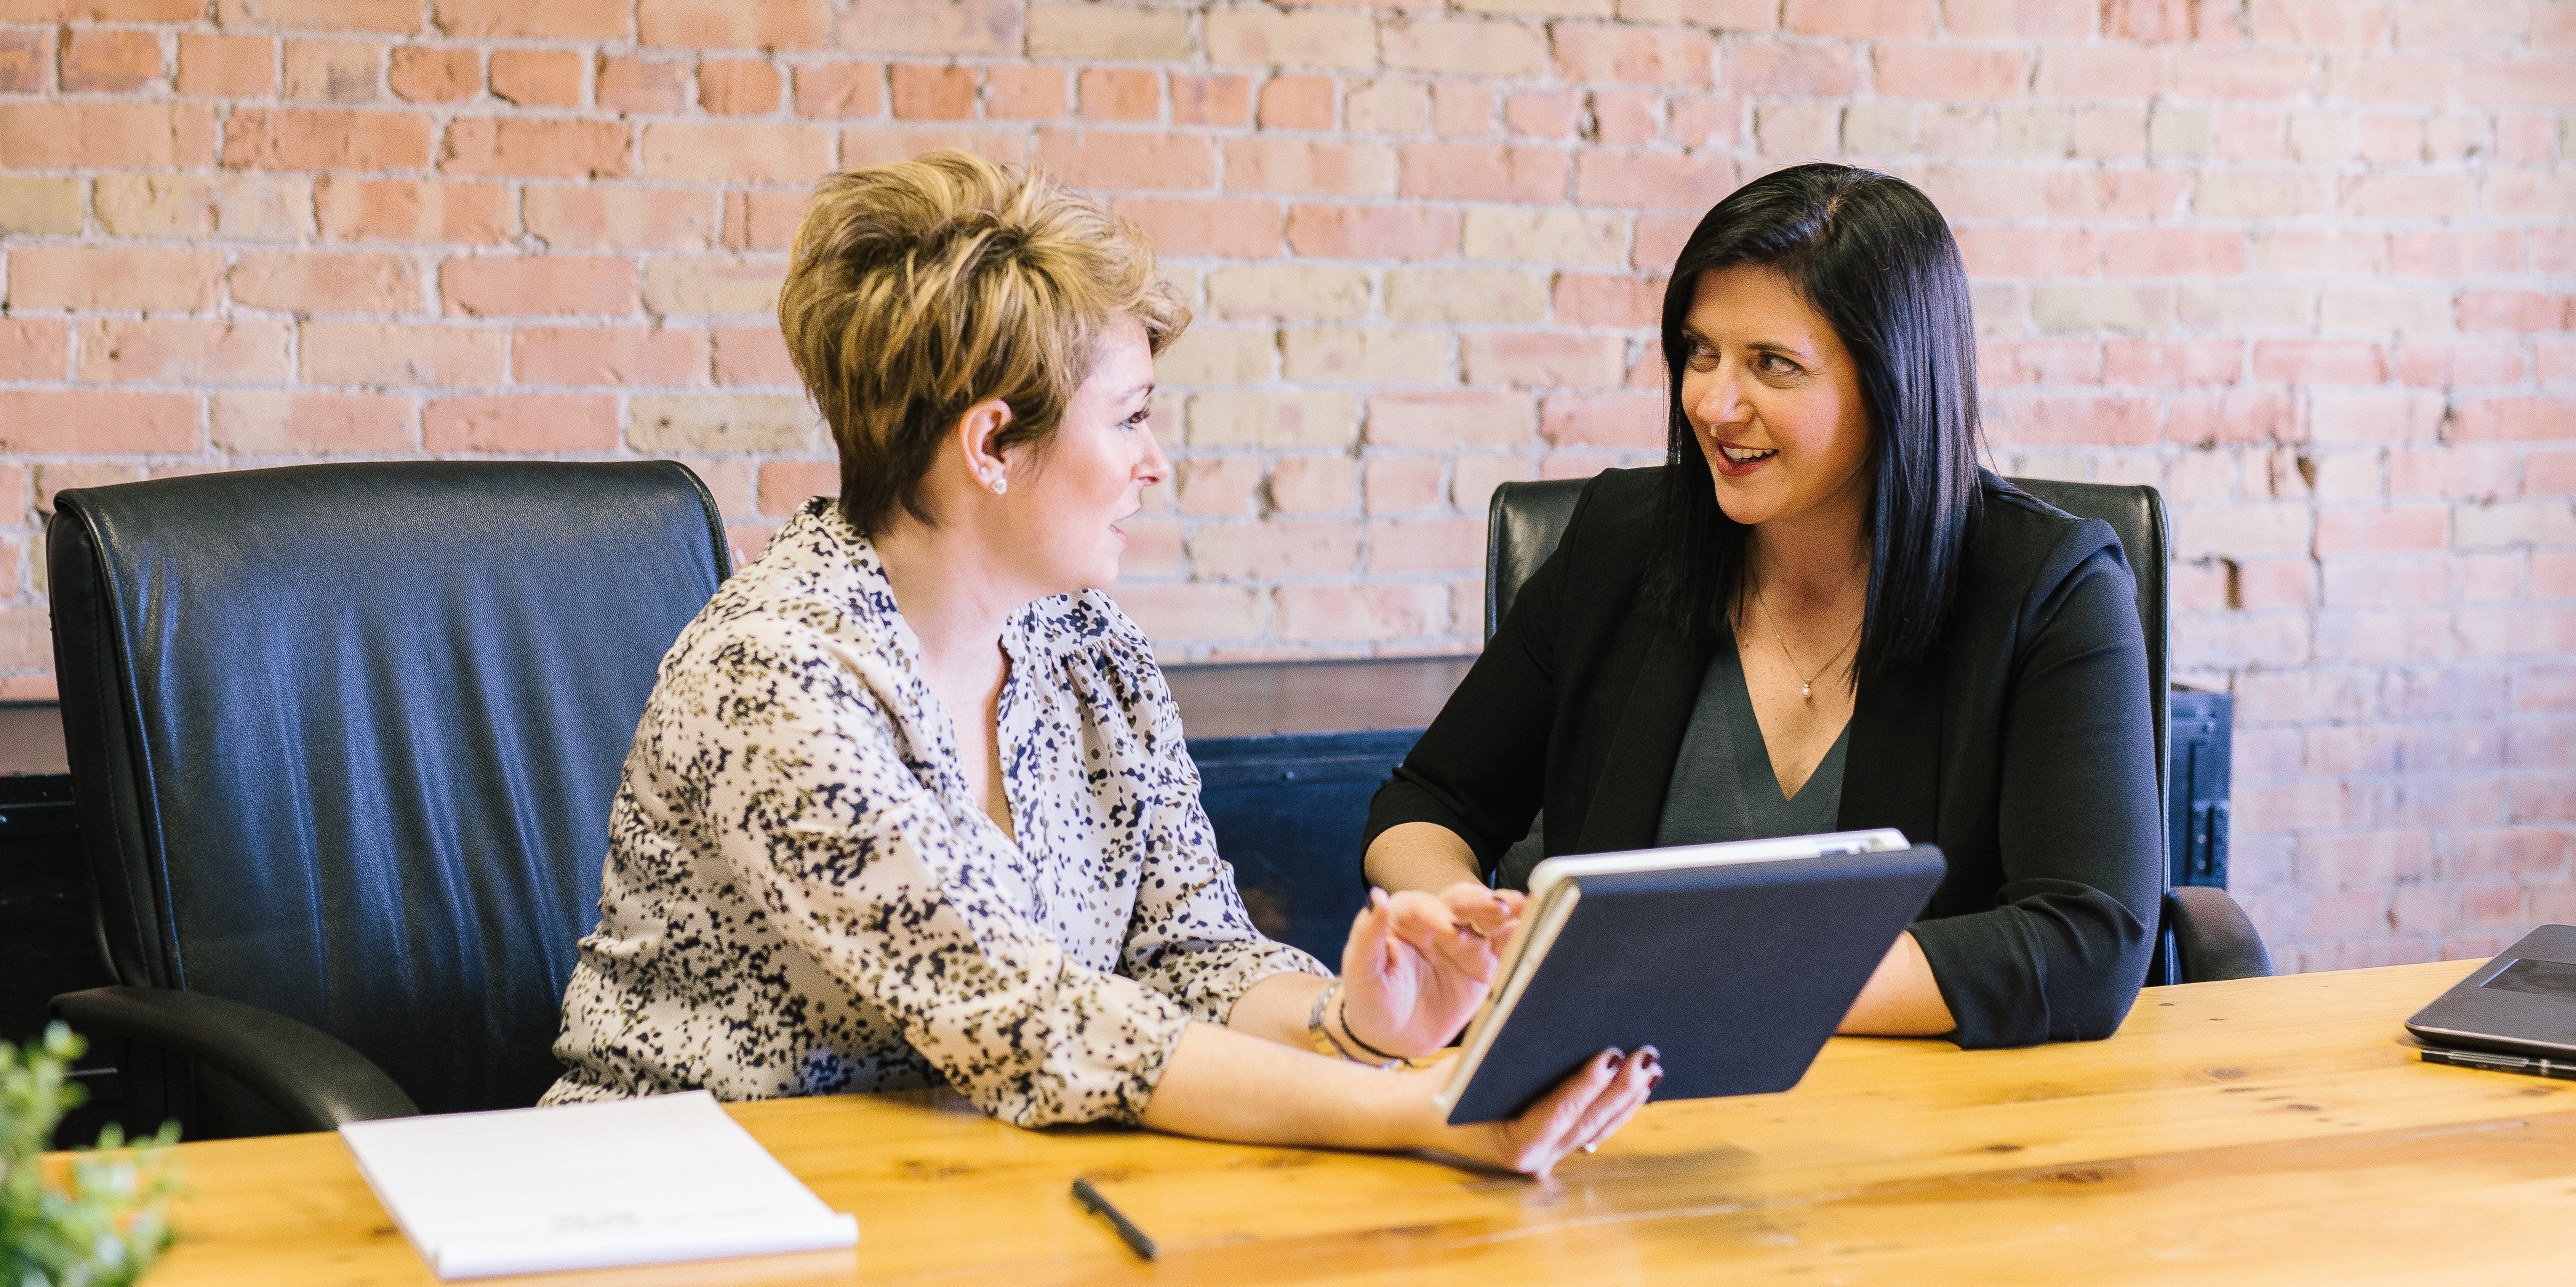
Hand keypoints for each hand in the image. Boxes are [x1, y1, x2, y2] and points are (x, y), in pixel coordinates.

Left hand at [1338, 883, 1526, 1058]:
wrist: (1391, 1037)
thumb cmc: (1370, 999)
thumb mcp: (1361, 970)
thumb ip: (1367, 934)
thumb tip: (1376, 898)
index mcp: (1405, 918)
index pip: (1422, 905)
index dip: (1436, 913)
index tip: (1448, 929)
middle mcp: (1438, 923)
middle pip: (1461, 903)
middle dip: (1480, 902)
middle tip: (1499, 906)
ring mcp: (1464, 943)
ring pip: (1487, 919)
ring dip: (1507, 911)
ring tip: (1525, 907)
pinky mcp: (1484, 965)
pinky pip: (1505, 947)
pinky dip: (1521, 936)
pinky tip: (1537, 927)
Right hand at [1400, 1046, 1661, 1176]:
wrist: (1424, 1116)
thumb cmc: (1447, 1086)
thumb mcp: (1472, 1068)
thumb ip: (1512, 1057)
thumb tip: (1558, 1024)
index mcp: (1512, 1146)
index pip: (1557, 1113)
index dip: (1587, 1086)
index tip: (1611, 1056)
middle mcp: (1535, 1160)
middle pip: (1588, 1123)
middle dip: (1621, 1089)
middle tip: (1645, 1056)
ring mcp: (1548, 1158)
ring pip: (1597, 1129)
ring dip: (1627, 1099)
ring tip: (1650, 1067)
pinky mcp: (1555, 1147)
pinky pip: (1592, 1130)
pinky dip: (1616, 1107)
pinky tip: (1637, 1086)